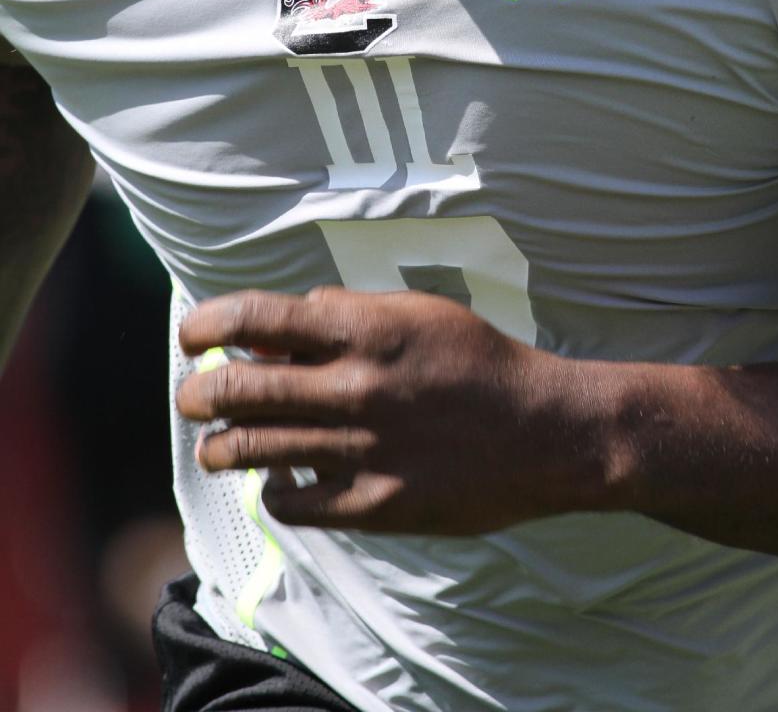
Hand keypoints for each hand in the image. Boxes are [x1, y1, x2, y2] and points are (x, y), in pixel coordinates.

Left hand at [177, 287, 615, 533]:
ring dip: (220, 446)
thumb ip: (346, 313)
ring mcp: (364, 448)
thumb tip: (277, 325)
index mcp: (366, 328)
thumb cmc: (479, 361)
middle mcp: (357, 386)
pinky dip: (273, 491)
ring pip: (256, 448)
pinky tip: (274, 483)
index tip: (191, 333)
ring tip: (215, 445)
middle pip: (242, 386)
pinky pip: (296, 502)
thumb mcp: (418, 312)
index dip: (209, 323)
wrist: (546, 432)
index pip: (258, 316)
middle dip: (199, 392)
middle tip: (191, 396)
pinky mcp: (377, 505)